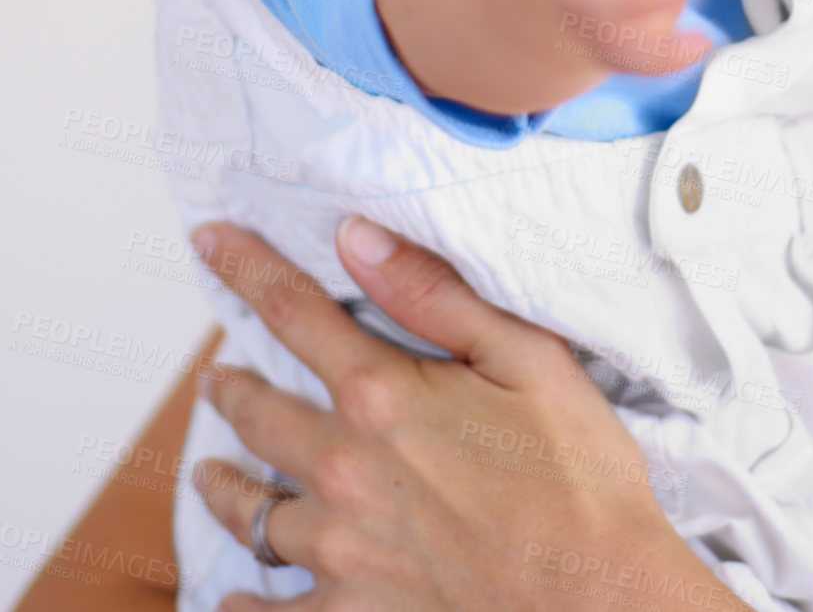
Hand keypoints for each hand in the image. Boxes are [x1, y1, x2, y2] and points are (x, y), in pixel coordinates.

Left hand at [191, 217, 728, 611]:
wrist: (604, 599)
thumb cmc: (579, 478)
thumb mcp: (526, 358)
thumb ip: (432, 294)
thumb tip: (357, 238)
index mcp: (382, 395)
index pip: (292, 311)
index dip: (244, 268)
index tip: (209, 239)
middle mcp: (344, 469)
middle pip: (256, 414)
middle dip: (228, 388)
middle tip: (213, 378)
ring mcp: (342, 550)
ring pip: (251, 512)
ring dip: (224, 487)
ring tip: (208, 475)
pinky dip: (244, 606)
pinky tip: (231, 600)